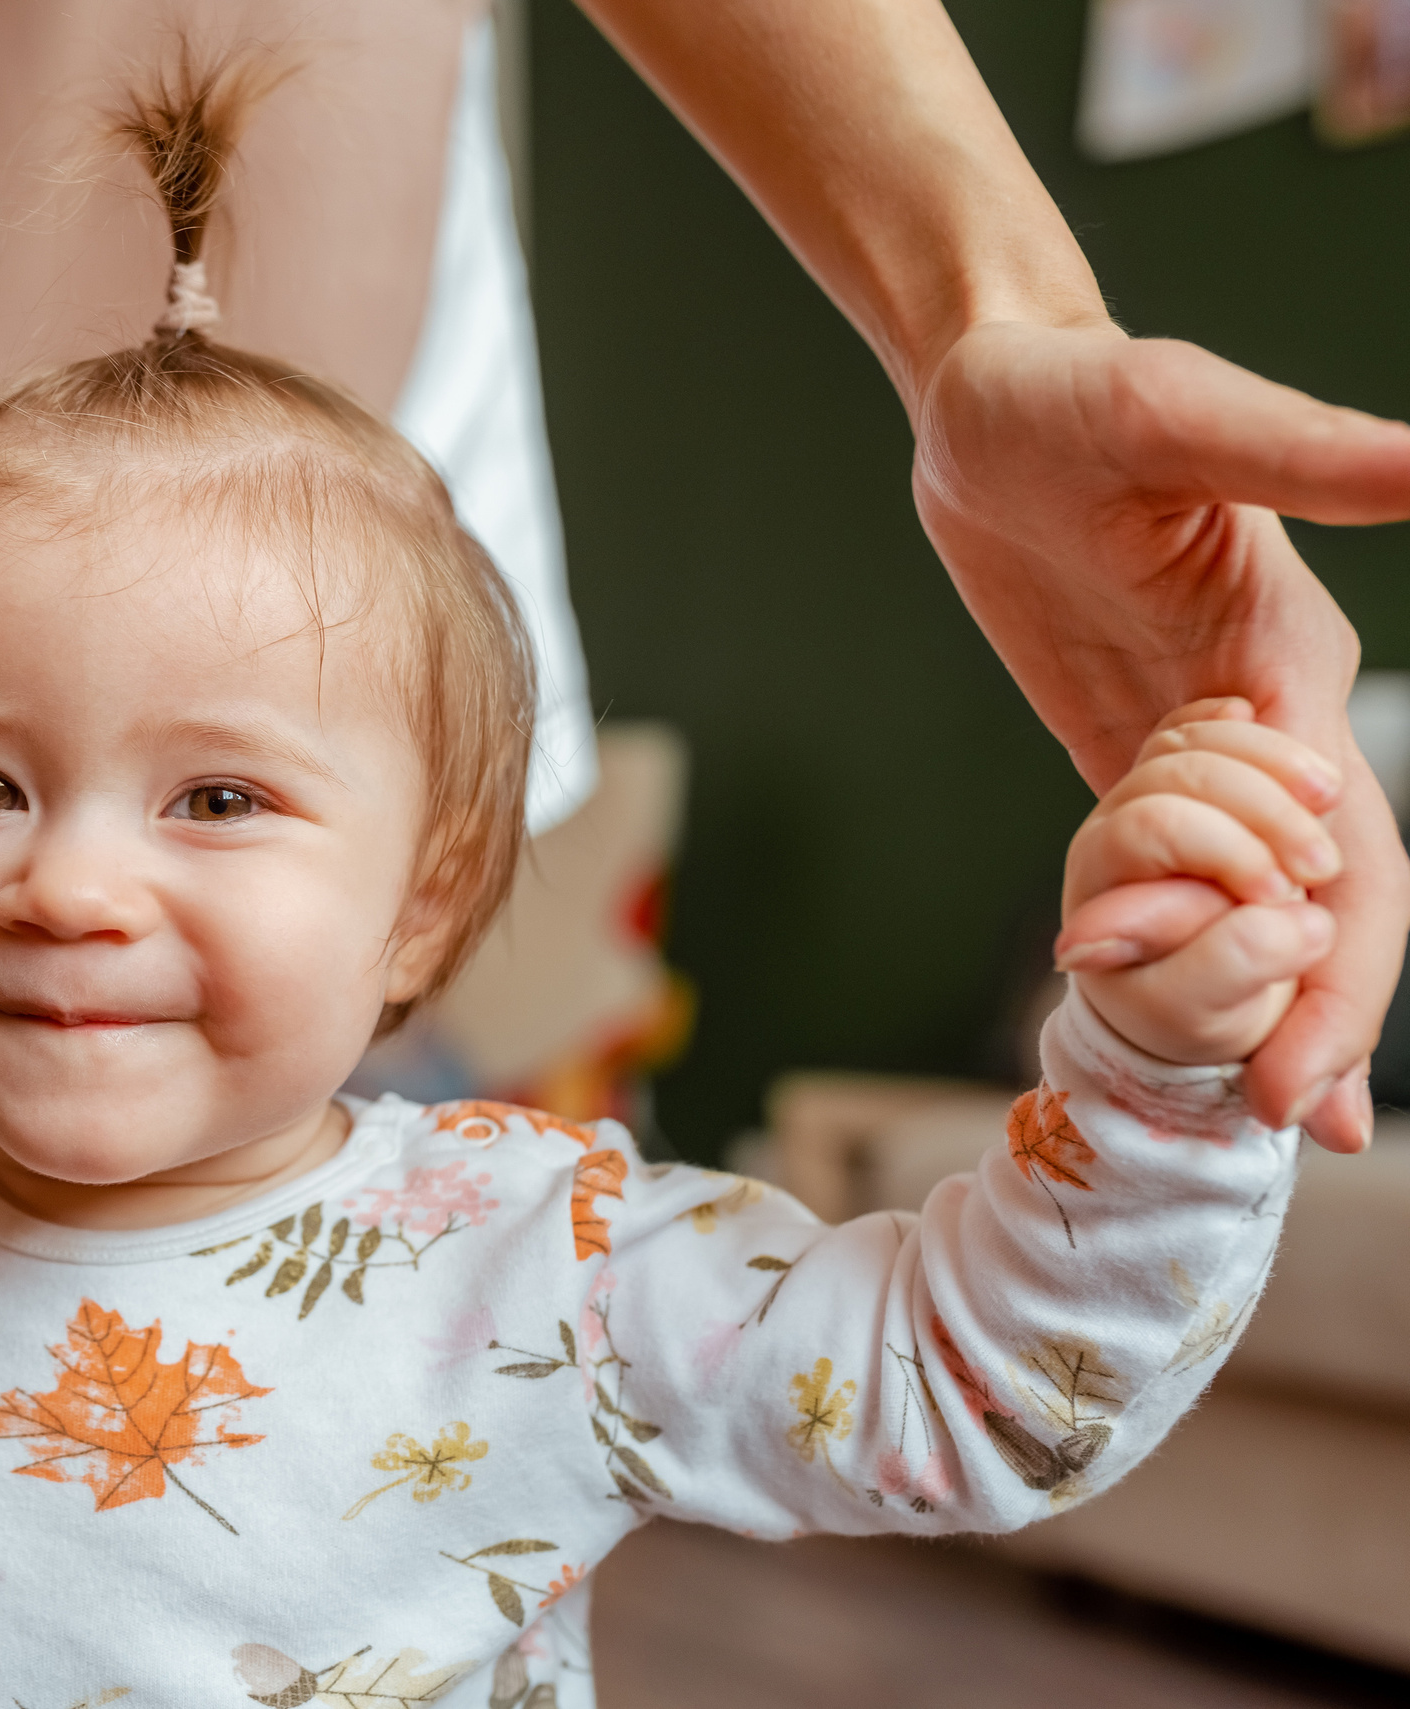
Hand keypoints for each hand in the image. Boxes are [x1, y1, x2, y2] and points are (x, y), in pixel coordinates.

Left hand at [915, 323, 1409, 1146]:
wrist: (991, 393)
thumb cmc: (1073, 390)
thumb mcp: (1173, 413)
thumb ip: (1296, 454)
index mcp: (1292, 665)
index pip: (1347, 848)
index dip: (1336, 966)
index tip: (1294, 1073)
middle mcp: (1264, 717)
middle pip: (1320, 898)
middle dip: (1313, 1014)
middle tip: (1282, 1131)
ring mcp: (1198, 738)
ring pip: (1251, 897)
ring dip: (1256, 999)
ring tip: (1251, 1113)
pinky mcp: (1126, 744)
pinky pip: (1166, 864)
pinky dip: (1177, 942)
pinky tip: (1166, 1018)